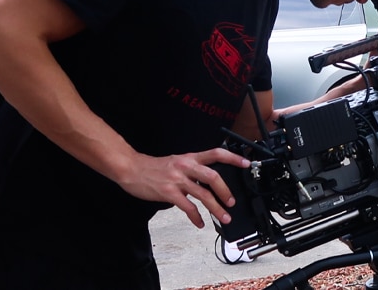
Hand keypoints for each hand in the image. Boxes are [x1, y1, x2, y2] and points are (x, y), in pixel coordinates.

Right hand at [112, 149, 249, 228]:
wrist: (131, 168)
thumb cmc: (154, 167)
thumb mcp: (177, 161)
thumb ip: (193, 168)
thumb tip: (209, 179)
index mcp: (190, 157)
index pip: (216, 153)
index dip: (233, 158)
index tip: (247, 163)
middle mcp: (185, 166)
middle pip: (213, 176)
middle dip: (225, 191)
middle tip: (232, 201)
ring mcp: (177, 179)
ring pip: (202, 194)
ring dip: (216, 208)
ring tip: (224, 217)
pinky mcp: (168, 192)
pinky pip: (187, 207)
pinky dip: (196, 217)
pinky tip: (200, 223)